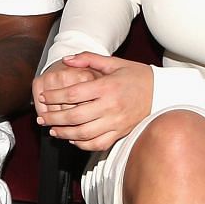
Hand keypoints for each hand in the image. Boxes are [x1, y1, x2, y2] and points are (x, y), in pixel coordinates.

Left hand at [36, 53, 152, 151]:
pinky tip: (72, 139)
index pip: (73, 94)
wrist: (163, 92)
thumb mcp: (114, 63)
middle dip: (53, 117)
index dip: (54, 97)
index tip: (43, 98)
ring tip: (52, 129)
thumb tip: (67, 59)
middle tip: (42, 117)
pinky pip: (97, 144)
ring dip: (64, 133)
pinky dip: (82, 144)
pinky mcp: (120, 133)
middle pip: (74, 116)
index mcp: (107, 87)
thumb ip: (88, 59)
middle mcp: (110, 106)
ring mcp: (116, 122)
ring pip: (83, 133)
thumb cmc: (137, 76)